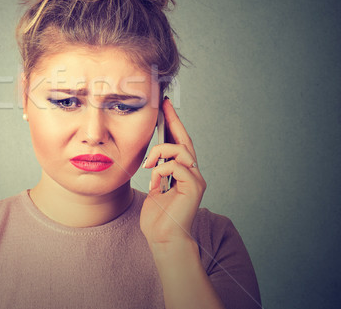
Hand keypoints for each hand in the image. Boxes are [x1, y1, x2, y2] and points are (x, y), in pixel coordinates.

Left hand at [139, 98, 205, 247]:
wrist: (163, 239)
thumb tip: (152, 158)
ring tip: (148, 164)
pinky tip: (154, 180)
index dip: (173, 123)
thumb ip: (157, 172)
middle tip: (163, 104)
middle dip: (173, 120)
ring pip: (181, 150)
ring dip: (160, 152)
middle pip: (185, 140)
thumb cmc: (157, 218)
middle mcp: (193, 173)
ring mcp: (195, 180)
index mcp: (182, 172)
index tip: (164, 107)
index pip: (179, 142)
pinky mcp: (194, 187)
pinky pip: (177, 166)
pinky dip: (161, 169)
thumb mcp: (154, 187)